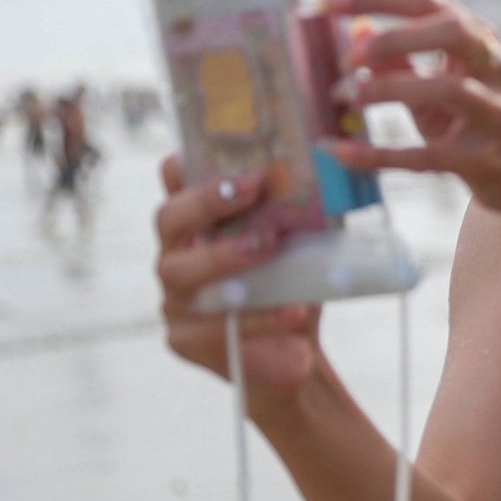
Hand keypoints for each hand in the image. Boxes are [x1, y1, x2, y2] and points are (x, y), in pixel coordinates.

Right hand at [153, 156, 322, 406]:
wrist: (293, 350)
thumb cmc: (291, 285)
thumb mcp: (300, 243)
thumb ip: (301, 211)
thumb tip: (331, 168)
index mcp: (198, 224)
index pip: (176, 182)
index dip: (188, 164)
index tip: (222, 149)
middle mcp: (176, 254)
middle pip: (169, 219)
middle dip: (208, 200)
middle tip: (253, 188)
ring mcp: (175, 297)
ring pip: (181, 271)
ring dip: (225, 255)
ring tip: (267, 246)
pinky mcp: (184, 338)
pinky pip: (214, 325)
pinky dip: (258, 317)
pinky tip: (292, 311)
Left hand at [319, 0, 500, 218]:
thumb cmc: (475, 119)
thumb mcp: (440, 83)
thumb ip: (401, 59)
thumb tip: (356, 31)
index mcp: (480, 41)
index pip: (429, 2)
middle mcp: (495, 68)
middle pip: (454, 32)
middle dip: (395, 38)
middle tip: (348, 58)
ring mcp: (495, 113)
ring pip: (450, 90)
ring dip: (391, 89)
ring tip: (349, 97)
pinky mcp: (482, 159)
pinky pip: (428, 155)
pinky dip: (380, 154)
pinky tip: (341, 152)